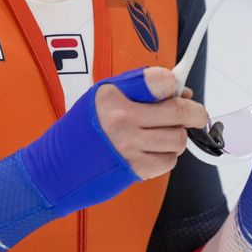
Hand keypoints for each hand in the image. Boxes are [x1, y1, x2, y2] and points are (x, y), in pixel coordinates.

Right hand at [15, 65, 205, 218]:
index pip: (161, 81)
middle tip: (197, 115)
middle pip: (179, 112)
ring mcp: (129, 146)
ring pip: (178, 139)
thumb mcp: (102, 97)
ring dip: (177, 138)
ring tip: (163, 136)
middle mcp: (122, 119)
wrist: (54, 168)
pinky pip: (169, 161)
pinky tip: (151, 152)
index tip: (176, 89)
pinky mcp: (134, 169)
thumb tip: (182, 92)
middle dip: (196, 113)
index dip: (174, 85)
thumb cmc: (81, 130)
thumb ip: (140, 91)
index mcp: (112, 95)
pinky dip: (167, 157)